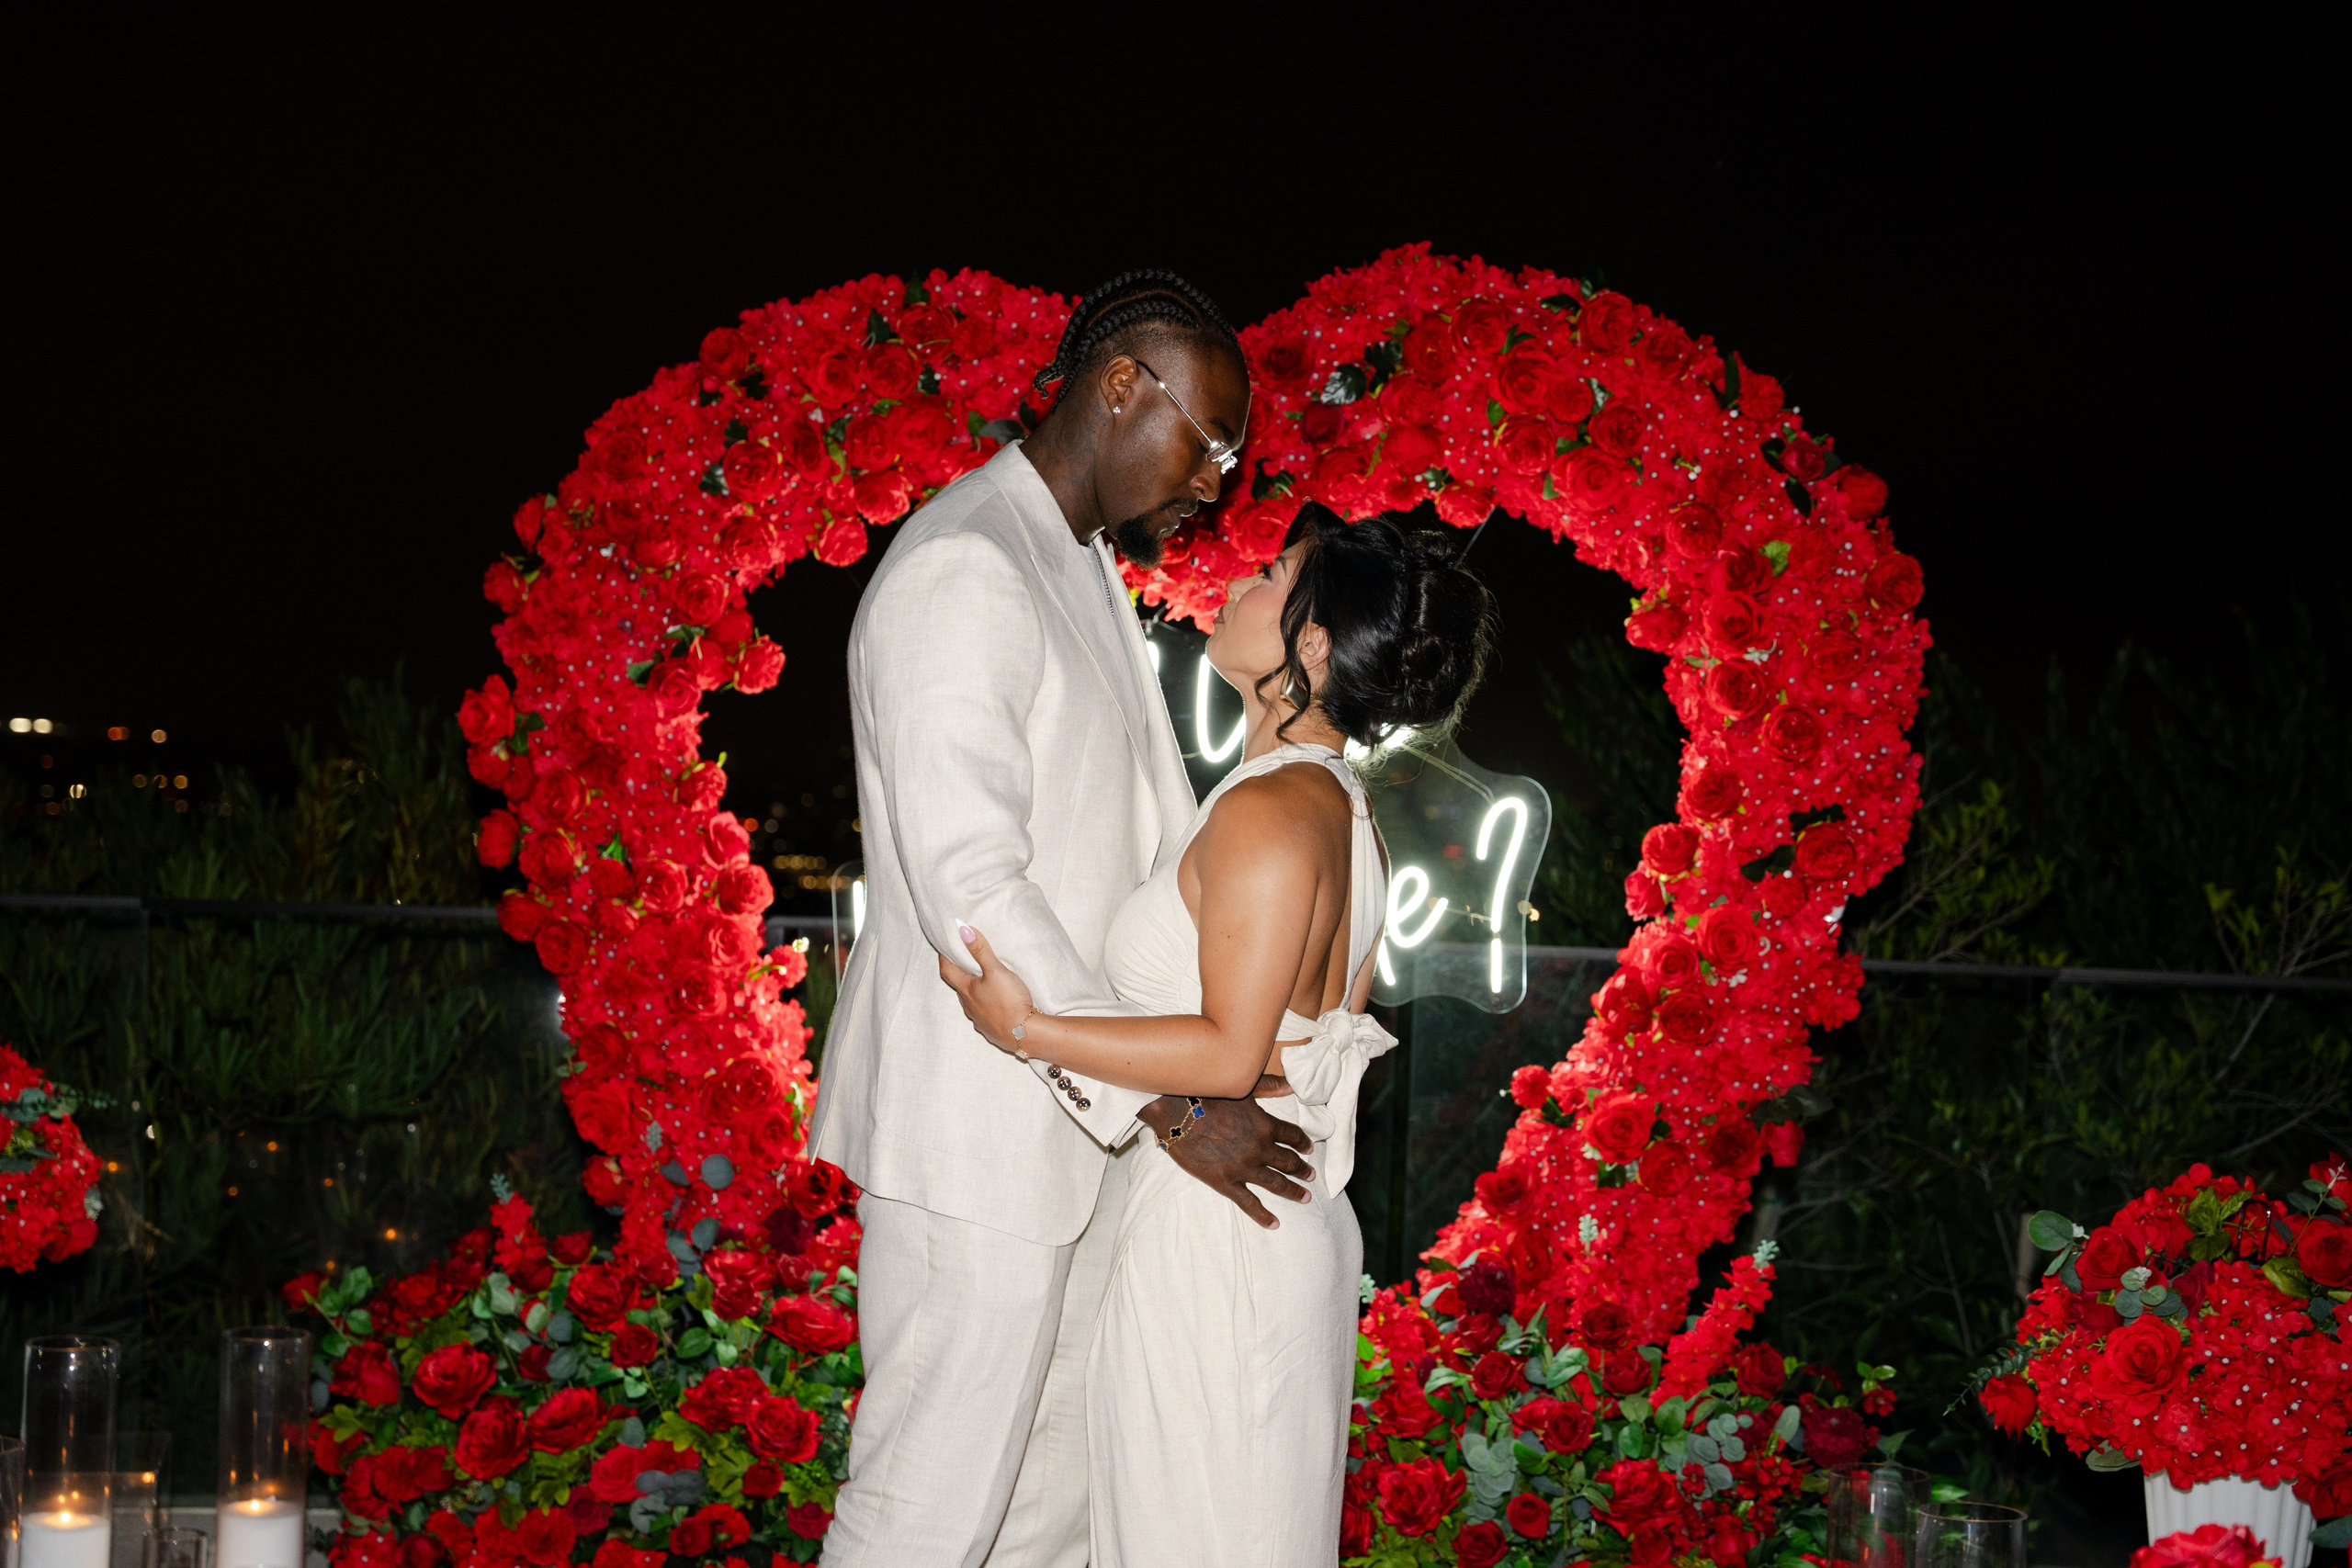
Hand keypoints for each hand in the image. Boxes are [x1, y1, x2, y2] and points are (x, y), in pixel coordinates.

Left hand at [936, 924, 1035, 1053]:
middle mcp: (969, 1006)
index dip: (944, 957)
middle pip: (959, 986)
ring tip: (982, 980)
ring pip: (971, 1002)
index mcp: (966, 990)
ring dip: (974, 990)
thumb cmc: (1008, 1001)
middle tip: (965, 961)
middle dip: (960, 973)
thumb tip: (963, 930)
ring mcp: (979, 1019)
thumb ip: (980, 950)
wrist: (1024, 1034)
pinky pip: (984, 1014)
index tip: (944, 947)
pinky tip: (996, 1003)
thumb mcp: (996, 971)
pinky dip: (986, 1005)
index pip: (947, 971)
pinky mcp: (991, 1029)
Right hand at [1145, 1096, 1314, 1228]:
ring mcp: (1244, 1168)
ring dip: (1294, 1191)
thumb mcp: (1242, 1087)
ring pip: (1277, 1184)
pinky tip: (1275, 1223)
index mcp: (1266, 1125)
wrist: (1177, 1113)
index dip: (1303, 1143)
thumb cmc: (1207, 1095)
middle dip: (1302, 1170)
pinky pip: (1249, 1203)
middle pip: (1289, 1162)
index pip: (1293, 1136)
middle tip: (1311, 1175)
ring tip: (1305, 1197)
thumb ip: (1269, 1087)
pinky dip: (1263, 1215)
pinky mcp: (1226, 1182)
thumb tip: (1291, 1085)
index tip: (1309, 1150)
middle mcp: (1260, 1148)